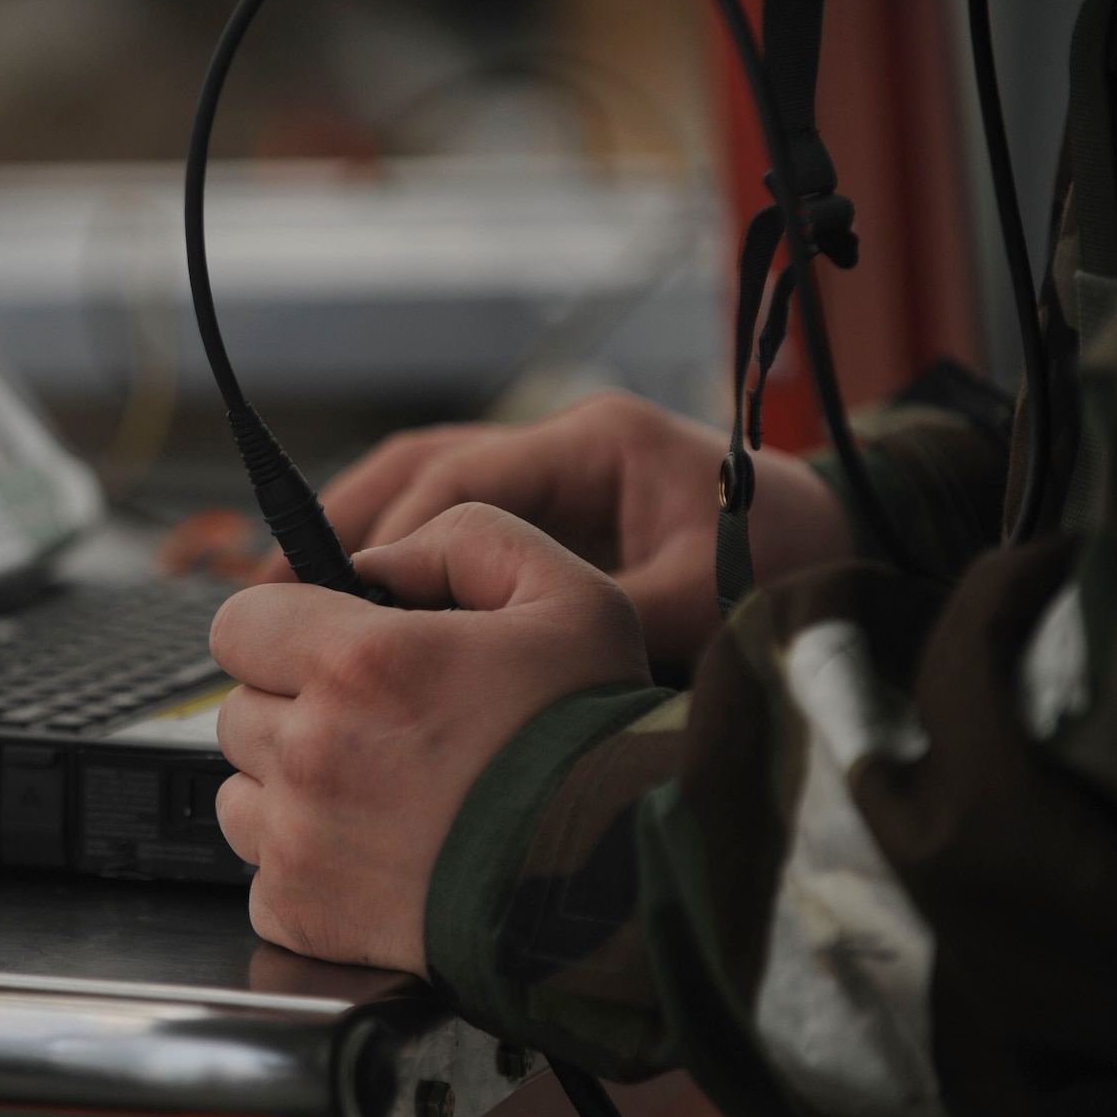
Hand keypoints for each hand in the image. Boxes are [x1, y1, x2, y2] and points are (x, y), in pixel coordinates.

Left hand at [211, 503, 649, 973]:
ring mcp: (300, 840)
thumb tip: (375, 562)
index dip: (282, 629)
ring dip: (288, 789)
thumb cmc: (595, 741)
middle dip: (293, 709)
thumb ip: (463, 540)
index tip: (324, 648)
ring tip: (377, 793)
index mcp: (357, 662)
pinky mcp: (304, 914)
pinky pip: (263, 874)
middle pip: (238, 711)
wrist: (617, 880)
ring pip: (240, 794)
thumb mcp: (565, 594)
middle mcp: (312, 750)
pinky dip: (305, 865)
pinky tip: (377, 853)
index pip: (239, 624)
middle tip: (375, 727)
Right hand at [253, 392, 851, 670]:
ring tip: (284, 601)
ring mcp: (554, 476)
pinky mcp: (552, 515)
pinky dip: (395, 562)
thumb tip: (501, 672)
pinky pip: (451, 524)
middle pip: (421, 464)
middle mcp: (563, 449)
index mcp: (598, 444)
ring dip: (355, 535)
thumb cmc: (786, 567)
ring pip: (423, 485)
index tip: (339, 605)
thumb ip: (602, 626)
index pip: (462, 479)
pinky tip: (354, 616)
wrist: (842, 552)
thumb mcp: (702, 606)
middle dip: (344, 525)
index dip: (392, 541)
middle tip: (274, 594)